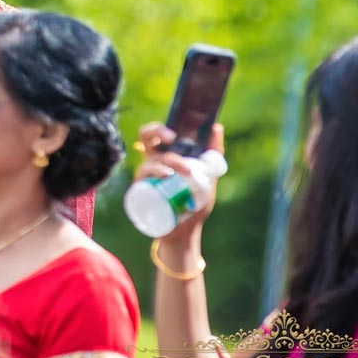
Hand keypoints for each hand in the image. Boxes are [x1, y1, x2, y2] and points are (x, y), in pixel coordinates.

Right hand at [134, 121, 225, 243]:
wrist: (184, 231)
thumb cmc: (194, 202)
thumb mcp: (209, 175)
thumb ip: (214, 153)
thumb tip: (217, 127)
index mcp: (164, 156)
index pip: (153, 135)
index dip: (158, 128)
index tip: (174, 133)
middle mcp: (151, 163)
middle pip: (144, 139)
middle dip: (155, 132)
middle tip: (171, 138)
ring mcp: (144, 178)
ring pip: (151, 161)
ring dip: (170, 161)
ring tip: (186, 171)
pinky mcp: (141, 193)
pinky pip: (143, 179)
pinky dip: (155, 174)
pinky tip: (166, 176)